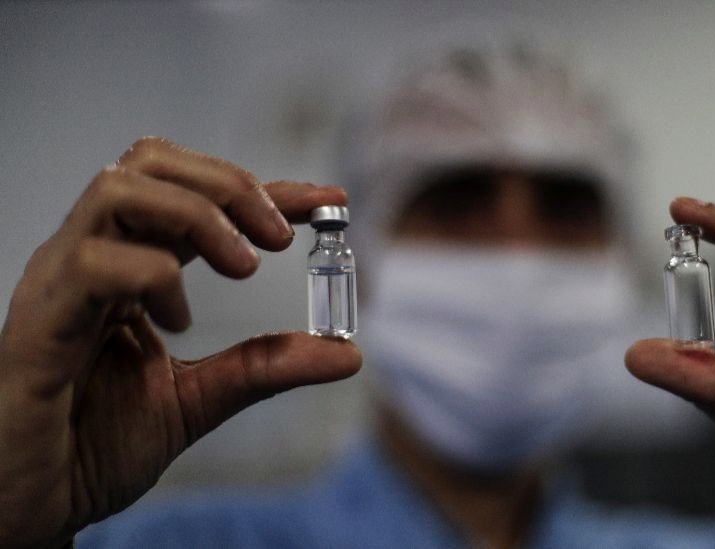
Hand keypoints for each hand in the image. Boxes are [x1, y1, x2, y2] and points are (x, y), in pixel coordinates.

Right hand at [0, 137, 361, 547]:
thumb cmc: (92, 448)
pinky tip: (177, 322)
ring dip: (198, 215)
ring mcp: (57, 283)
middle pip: (150, 164)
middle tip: (282, 238)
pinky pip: (91, 263)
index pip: (195, 197)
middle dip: (230, 185)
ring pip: (117, 188)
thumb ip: (264, 368)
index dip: (264, 188)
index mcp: (126, 268)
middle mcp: (88, 259)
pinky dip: (153, 277)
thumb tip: (347, 353)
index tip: (328, 199)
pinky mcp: (37, 322)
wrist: (30, 508)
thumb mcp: (198, 401)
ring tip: (245, 266)